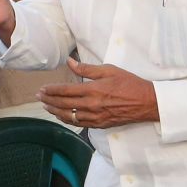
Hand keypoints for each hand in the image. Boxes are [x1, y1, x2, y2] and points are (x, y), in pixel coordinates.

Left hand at [38, 57, 159, 128]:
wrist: (147, 103)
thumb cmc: (130, 84)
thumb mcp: (109, 70)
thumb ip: (87, 68)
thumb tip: (70, 62)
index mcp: (93, 90)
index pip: (65, 91)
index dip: (51, 90)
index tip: (42, 89)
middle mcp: (92, 105)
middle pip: (64, 104)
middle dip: (49, 100)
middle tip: (39, 97)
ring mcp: (95, 117)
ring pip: (69, 116)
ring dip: (55, 111)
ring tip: (46, 106)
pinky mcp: (100, 124)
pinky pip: (79, 124)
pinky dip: (68, 120)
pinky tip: (62, 116)